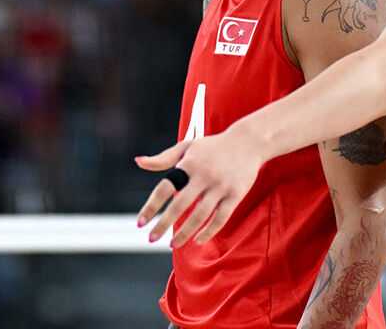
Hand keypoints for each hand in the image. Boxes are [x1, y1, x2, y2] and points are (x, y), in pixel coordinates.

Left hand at [135, 129, 261, 246]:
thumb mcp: (186, 147)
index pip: (165, 188)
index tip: (140, 223)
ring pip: (200, 215)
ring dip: (184, 233)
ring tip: (172, 244)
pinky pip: (220, 218)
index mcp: (188, 164)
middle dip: (163, 224)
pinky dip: (208, 231)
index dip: (151, 207)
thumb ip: (163, 158)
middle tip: (151, 239)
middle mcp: (203, 175)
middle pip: (180, 205)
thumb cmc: (211, 147)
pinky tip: (197, 241)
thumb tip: (138, 162)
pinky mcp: (236, 194)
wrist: (248, 142)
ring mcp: (220, 186)